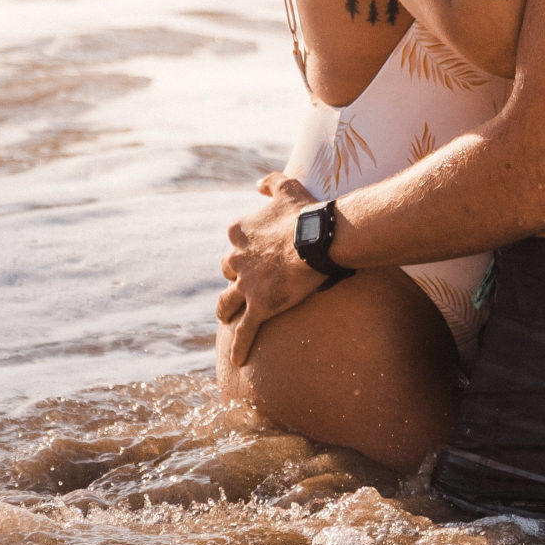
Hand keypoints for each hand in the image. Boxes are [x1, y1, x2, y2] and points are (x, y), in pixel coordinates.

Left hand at [216, 174, 315, 367]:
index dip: (244, 252)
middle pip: (228, 273)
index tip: (256, 256)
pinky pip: (245, 331)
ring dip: (225, 311)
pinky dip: (239, 346)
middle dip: (235, 279)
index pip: (235, 245)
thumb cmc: (306, 212)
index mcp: (240, 232)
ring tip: (226, 318)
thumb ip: (271, 183)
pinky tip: (237, 361)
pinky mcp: (259, 306)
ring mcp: (246, 285)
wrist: (319, 238)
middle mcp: (237, 259)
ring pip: (227, 303)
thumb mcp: (287, 187)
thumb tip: (258, 184)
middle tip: (245, 286)